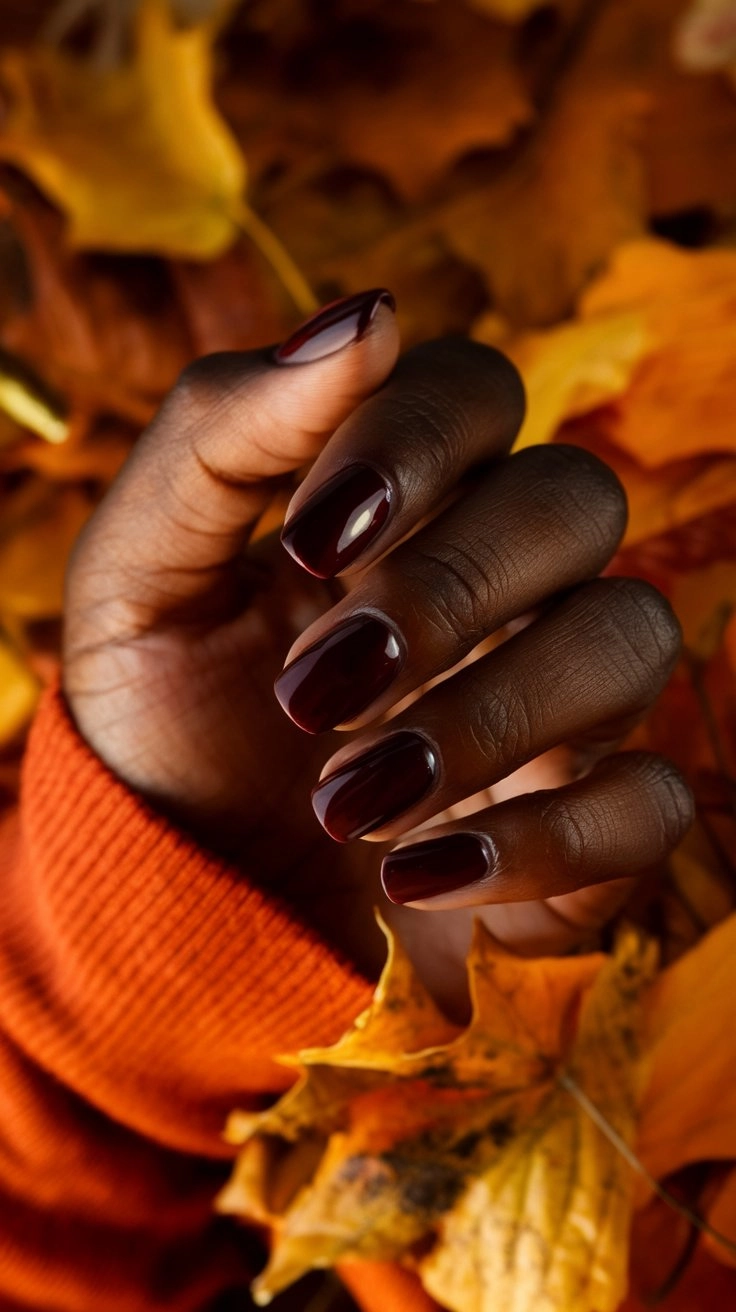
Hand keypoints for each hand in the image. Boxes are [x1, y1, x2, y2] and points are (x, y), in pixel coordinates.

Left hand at [63, 291, 692, 1016]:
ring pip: (631, 637)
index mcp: (399, 498)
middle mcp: (503, 577)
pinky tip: (417, 874)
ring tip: (348, 800)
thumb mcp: (139, 579)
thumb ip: (221, 435)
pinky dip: (545, 841)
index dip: (414, 443)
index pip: (474, 392)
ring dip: (491, 717)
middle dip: (450, 588)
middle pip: (574, 499)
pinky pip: (651, 802)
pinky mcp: (590, 821)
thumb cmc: (163, 718)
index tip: (312, 542)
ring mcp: (560, 697)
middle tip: (320, 686)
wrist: (177, 889)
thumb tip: (368, 317)